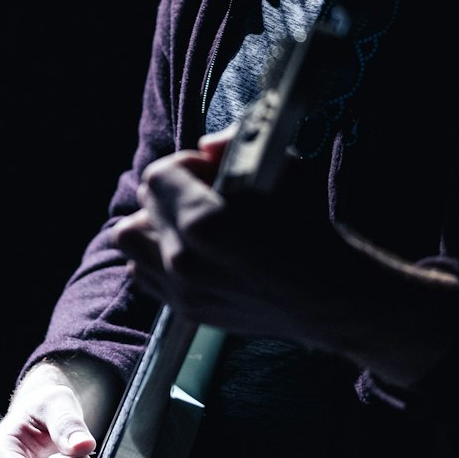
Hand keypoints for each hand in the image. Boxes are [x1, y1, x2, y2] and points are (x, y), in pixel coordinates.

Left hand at [108, 129, 310, 341]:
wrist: (327, 294)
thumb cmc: (309, 228)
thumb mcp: (282, 169)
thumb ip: (234, 147)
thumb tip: (205, 147)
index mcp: (203, 223)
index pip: (158, 176)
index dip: (183, 165)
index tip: (207, 171)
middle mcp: (183, 260)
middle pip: (142, 206)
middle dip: (168, 193)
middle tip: (199, 194)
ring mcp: (182, 290)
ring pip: (132, 242)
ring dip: (154, 226)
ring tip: (187, 224)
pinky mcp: (186, 310)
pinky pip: (143, 274)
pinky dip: (156, 258)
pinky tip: (188, 251)